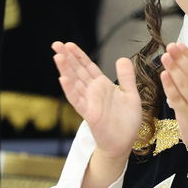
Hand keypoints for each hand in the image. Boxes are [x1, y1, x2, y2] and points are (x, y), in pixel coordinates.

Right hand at [53, 41, 140, 187]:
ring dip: (66, 70)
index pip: (87, 67)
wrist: (124, 142)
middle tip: (56, 44)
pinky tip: (63, 78)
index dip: (78, 55)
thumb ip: (126, 77)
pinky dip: (70, 89)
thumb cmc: (126, 121)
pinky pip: (78, 100)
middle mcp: (93, 92)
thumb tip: (122, 58)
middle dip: (67, 58)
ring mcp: (89, 102)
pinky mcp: (90, 114)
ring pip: (75, 83)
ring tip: (57, 56)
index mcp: (102, 86)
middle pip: (77, 71)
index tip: (69, 44)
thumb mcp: (131, 94)